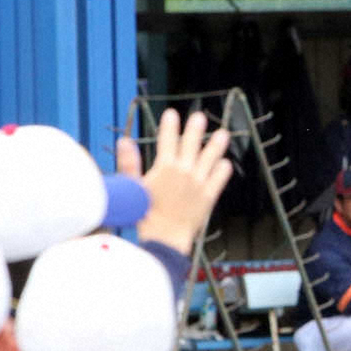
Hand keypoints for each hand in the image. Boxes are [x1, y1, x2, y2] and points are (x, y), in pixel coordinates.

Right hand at [134, 110, 231, 254]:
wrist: (165, 236)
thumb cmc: (146, 214)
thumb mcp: (134, 186)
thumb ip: (130, 163)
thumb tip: (124, 141)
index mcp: (165, 167)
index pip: (167, 140)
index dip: (170, 126)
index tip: (172, 114)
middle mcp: (184, 171)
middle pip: (191, 145)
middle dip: (195, 129)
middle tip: (200, 117)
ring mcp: (198, 183)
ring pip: (209, 158)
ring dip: (216, 145)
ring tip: (223, 133)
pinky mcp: (208, 196)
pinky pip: (219, 180)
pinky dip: (223, 171)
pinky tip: (226, 163)